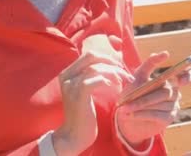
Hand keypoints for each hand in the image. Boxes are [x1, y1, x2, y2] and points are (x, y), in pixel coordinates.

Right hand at [53, 35, 134, 154]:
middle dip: (111, 62)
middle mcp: (66, 76)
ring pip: (96, 68)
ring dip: (114, 73)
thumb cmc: (83, 113)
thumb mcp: (84, 91)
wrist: (74, 135)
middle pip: (92, 57)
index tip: (119, 67)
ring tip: (123, 82)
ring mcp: (71, 85)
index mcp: (67, 73)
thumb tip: (109, 63)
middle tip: (124, 73)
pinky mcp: (78, 95)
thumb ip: (91, 77)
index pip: (89, 55)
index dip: (107, 58)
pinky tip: (115, 89)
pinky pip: (96, 80)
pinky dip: (108, 82)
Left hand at [116, 51, 190, 146]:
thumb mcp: (138, 76)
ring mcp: (173, 106)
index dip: (189, 77)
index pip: (187, 77)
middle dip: (146, 97)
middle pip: (166, 92)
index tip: (181, 78)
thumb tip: (160, 53)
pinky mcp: (169, 118)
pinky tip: (131, 114)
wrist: (127, 115)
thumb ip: (149, 64)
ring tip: (126, 108)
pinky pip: (157, 115)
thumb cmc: (133, 93)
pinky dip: (142, 114)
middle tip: (129, 99)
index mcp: (170, 80)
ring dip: (140, 105)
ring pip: (160, 104)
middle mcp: (175, 93)